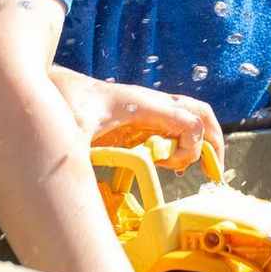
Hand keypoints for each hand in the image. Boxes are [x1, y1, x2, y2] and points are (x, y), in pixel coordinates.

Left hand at [51, 68, 224, 172]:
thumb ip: (76, 154)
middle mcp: (154, 102)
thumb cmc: (64, 102)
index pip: (189, 123)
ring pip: (194, 116)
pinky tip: (172, 163)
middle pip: (202, 114)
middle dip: (214, 141)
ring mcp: (151, 107)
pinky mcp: (144, 114)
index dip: (191, 148)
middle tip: (215, 170)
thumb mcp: (70, 130)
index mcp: (144, 105)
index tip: (172, 168)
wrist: (55, 84)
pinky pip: (178, 123)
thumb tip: (80, 187)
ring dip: (203, 140)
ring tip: (199, 167)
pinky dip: (186, 141)